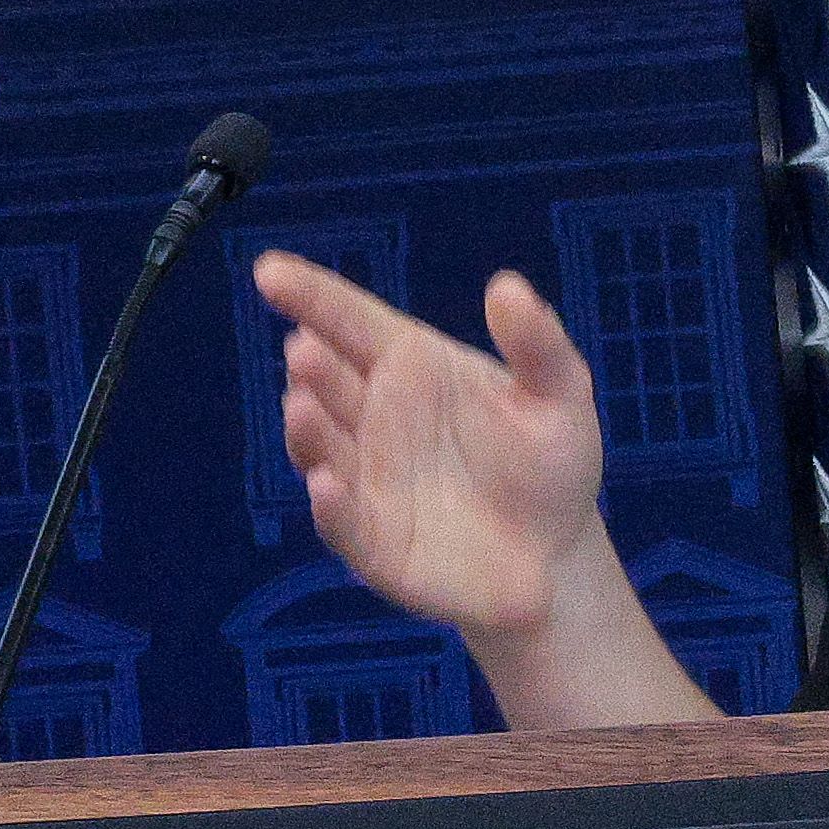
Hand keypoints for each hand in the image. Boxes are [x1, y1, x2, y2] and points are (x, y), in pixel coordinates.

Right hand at [264, 256, 618, 658]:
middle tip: (307, 352)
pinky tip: (327, 485)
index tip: (269, 271)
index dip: (310, 295)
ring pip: (321, 448)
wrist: (559, 556)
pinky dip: (330, 505)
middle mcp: (376, 417)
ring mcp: (367, 478)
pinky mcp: (373, 542)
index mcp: (411, 367)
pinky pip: (342, 523)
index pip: (351, 322)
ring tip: (304, 406)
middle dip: (313, 368)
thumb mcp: (559, 395)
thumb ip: (537, 343)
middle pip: (328, 383)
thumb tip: (508, 286)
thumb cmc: (550, 463)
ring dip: (309, 429)